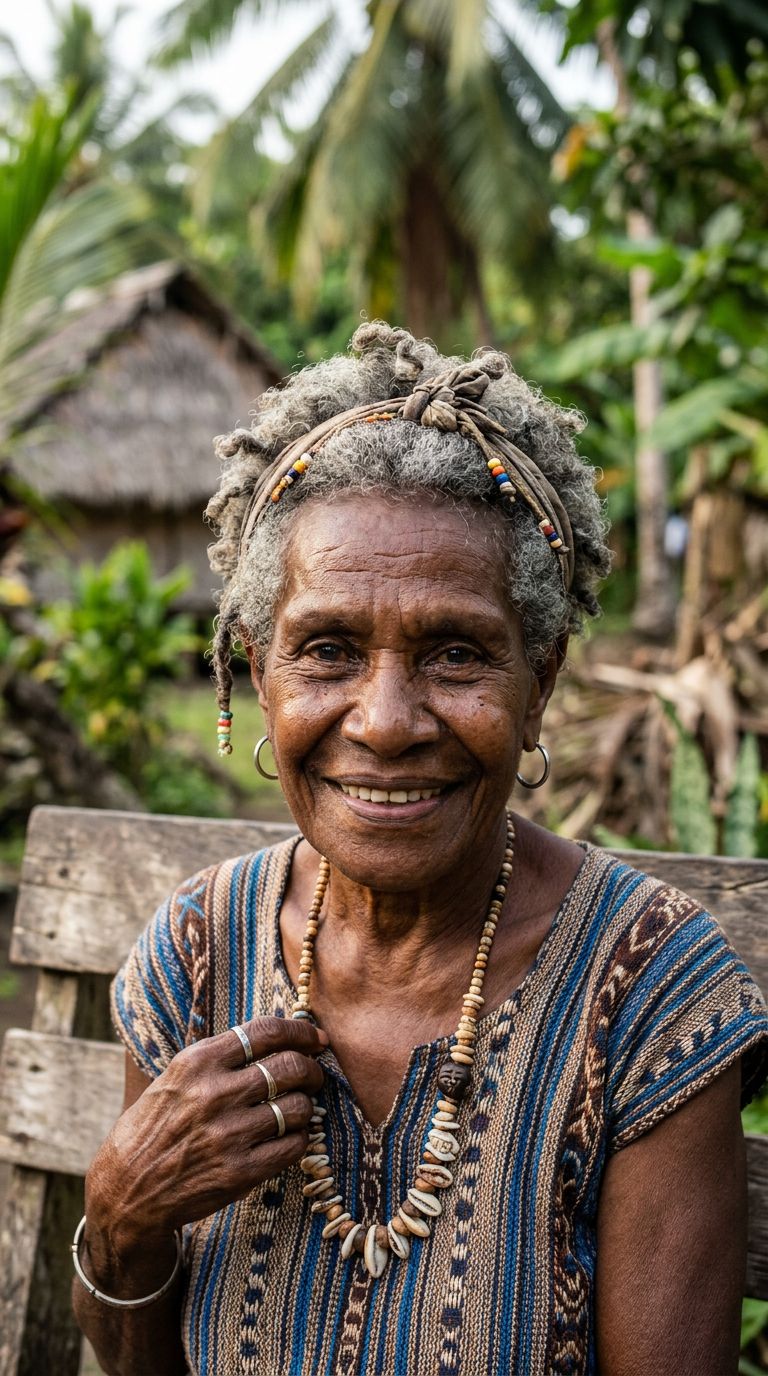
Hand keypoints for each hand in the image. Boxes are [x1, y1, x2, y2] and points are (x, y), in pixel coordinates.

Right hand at [86, 1016, 326, 1253]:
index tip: (315, 1038)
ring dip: (307, 1105)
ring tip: (298, 1109)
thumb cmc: (155, 1128)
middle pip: (290, 1066)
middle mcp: (214, 1093)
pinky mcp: (241, 1172)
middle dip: (312, 1069)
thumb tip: (277, 1036)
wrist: (127, 1191)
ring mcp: (229, 1134)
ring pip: (299, 1106)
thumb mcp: (175, 1078)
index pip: (266, 1031)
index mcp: (197, 1062)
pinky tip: (290, 1136)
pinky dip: (301, 1137)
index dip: (300, 1031)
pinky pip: (295, 1145)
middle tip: (313, 1075)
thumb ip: (219, 1057)